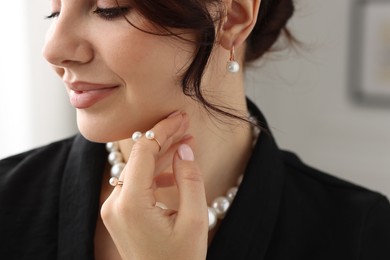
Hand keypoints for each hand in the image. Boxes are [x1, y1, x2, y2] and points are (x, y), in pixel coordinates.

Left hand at [101, 112, 207, 259]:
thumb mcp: (194, 219)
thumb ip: (190, 179)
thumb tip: (184, 148)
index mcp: (131, 203)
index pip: (144, 150)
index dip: (164, 130)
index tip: (181, 117)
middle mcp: (115, 203)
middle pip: (138, 157)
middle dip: (163, 138)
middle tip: (185, 124)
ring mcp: (113, 209)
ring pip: (137, 169)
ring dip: (160, 155)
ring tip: (185, 142)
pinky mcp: (118, 214)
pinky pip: (135, 183)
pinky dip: (153, 173)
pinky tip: (173, 169)